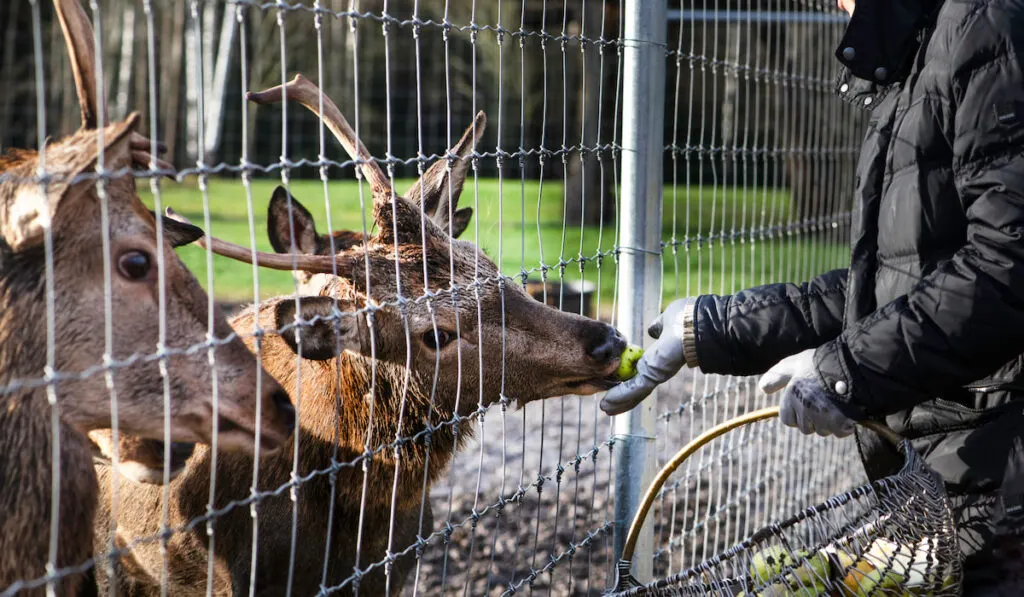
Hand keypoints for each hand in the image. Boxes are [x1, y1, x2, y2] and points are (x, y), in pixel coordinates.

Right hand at [600, 298, 694, 415]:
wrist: (696, 324)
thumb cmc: (687, 319)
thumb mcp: (666, 321)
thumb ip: (658, 327)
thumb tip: (653, 329)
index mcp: (661, 358)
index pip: (642, 373)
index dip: (628, 379)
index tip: (615, 381)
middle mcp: (659, 370)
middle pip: (637, 389)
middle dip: (621, 398)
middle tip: (606, 406)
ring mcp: (656, 374)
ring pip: (633, 393)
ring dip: (618, 402)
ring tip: (604, 409)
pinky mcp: (653, 375)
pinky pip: (632, 389)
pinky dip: (619, 397)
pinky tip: (606, 405)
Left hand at [758, 349, 855, 437]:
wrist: (852, 366)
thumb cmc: (821, 363)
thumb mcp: (795, 364)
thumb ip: (777, 377)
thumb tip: (762, 389)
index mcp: (792, 397)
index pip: (787, 419)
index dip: (796, 413)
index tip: (806, 404)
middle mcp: (805, 410)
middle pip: (806, 427)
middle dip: (813, 419)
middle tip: (823, 403)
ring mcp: (823, 418)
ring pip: (823, 430)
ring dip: (829, 422)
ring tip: (836, 404)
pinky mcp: (841, 423)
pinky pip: (840, 432)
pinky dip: (844, 425)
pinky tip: (848, 411)